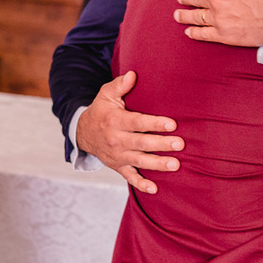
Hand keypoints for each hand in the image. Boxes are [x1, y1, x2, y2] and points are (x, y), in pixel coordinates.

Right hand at [75, 71, 183, 192]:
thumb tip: (134, 74)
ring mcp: (117, 155)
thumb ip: (120, 85)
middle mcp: (116, 139)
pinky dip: (141, 184)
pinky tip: (155, 188)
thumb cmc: (101, 111)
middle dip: (161, 144)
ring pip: (139, 161)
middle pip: (141, 143)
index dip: (154, 124)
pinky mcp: (118, 166)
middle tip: (180, 144)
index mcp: (114, 120)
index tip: (172, 124)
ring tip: (175, 165)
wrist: (83, 133)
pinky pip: (130, 177)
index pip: (137, 122)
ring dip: (157, 164)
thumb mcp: (106, 94)